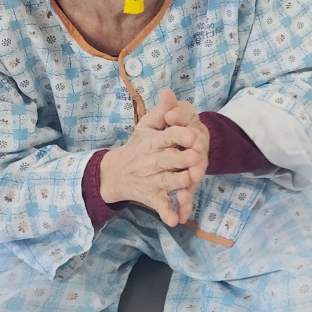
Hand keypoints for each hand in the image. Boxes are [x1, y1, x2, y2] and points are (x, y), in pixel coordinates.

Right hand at [99, 89, 206, 225]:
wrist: (114, 173)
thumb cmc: (138, 145)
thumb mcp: (146, 126)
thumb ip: (161, 112)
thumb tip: (169, 92)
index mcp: (153, 142)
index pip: (167, 136)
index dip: (179, 135)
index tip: (192, 134)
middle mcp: (153, 160)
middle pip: (169, 159)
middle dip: (182, 159)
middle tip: (197, 156)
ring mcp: (152, 179)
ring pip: (167, 181)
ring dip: (178, 183)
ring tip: (191, 182)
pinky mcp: (152, 196)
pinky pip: (159, 205)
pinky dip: (166, 213)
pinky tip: (175, 220)